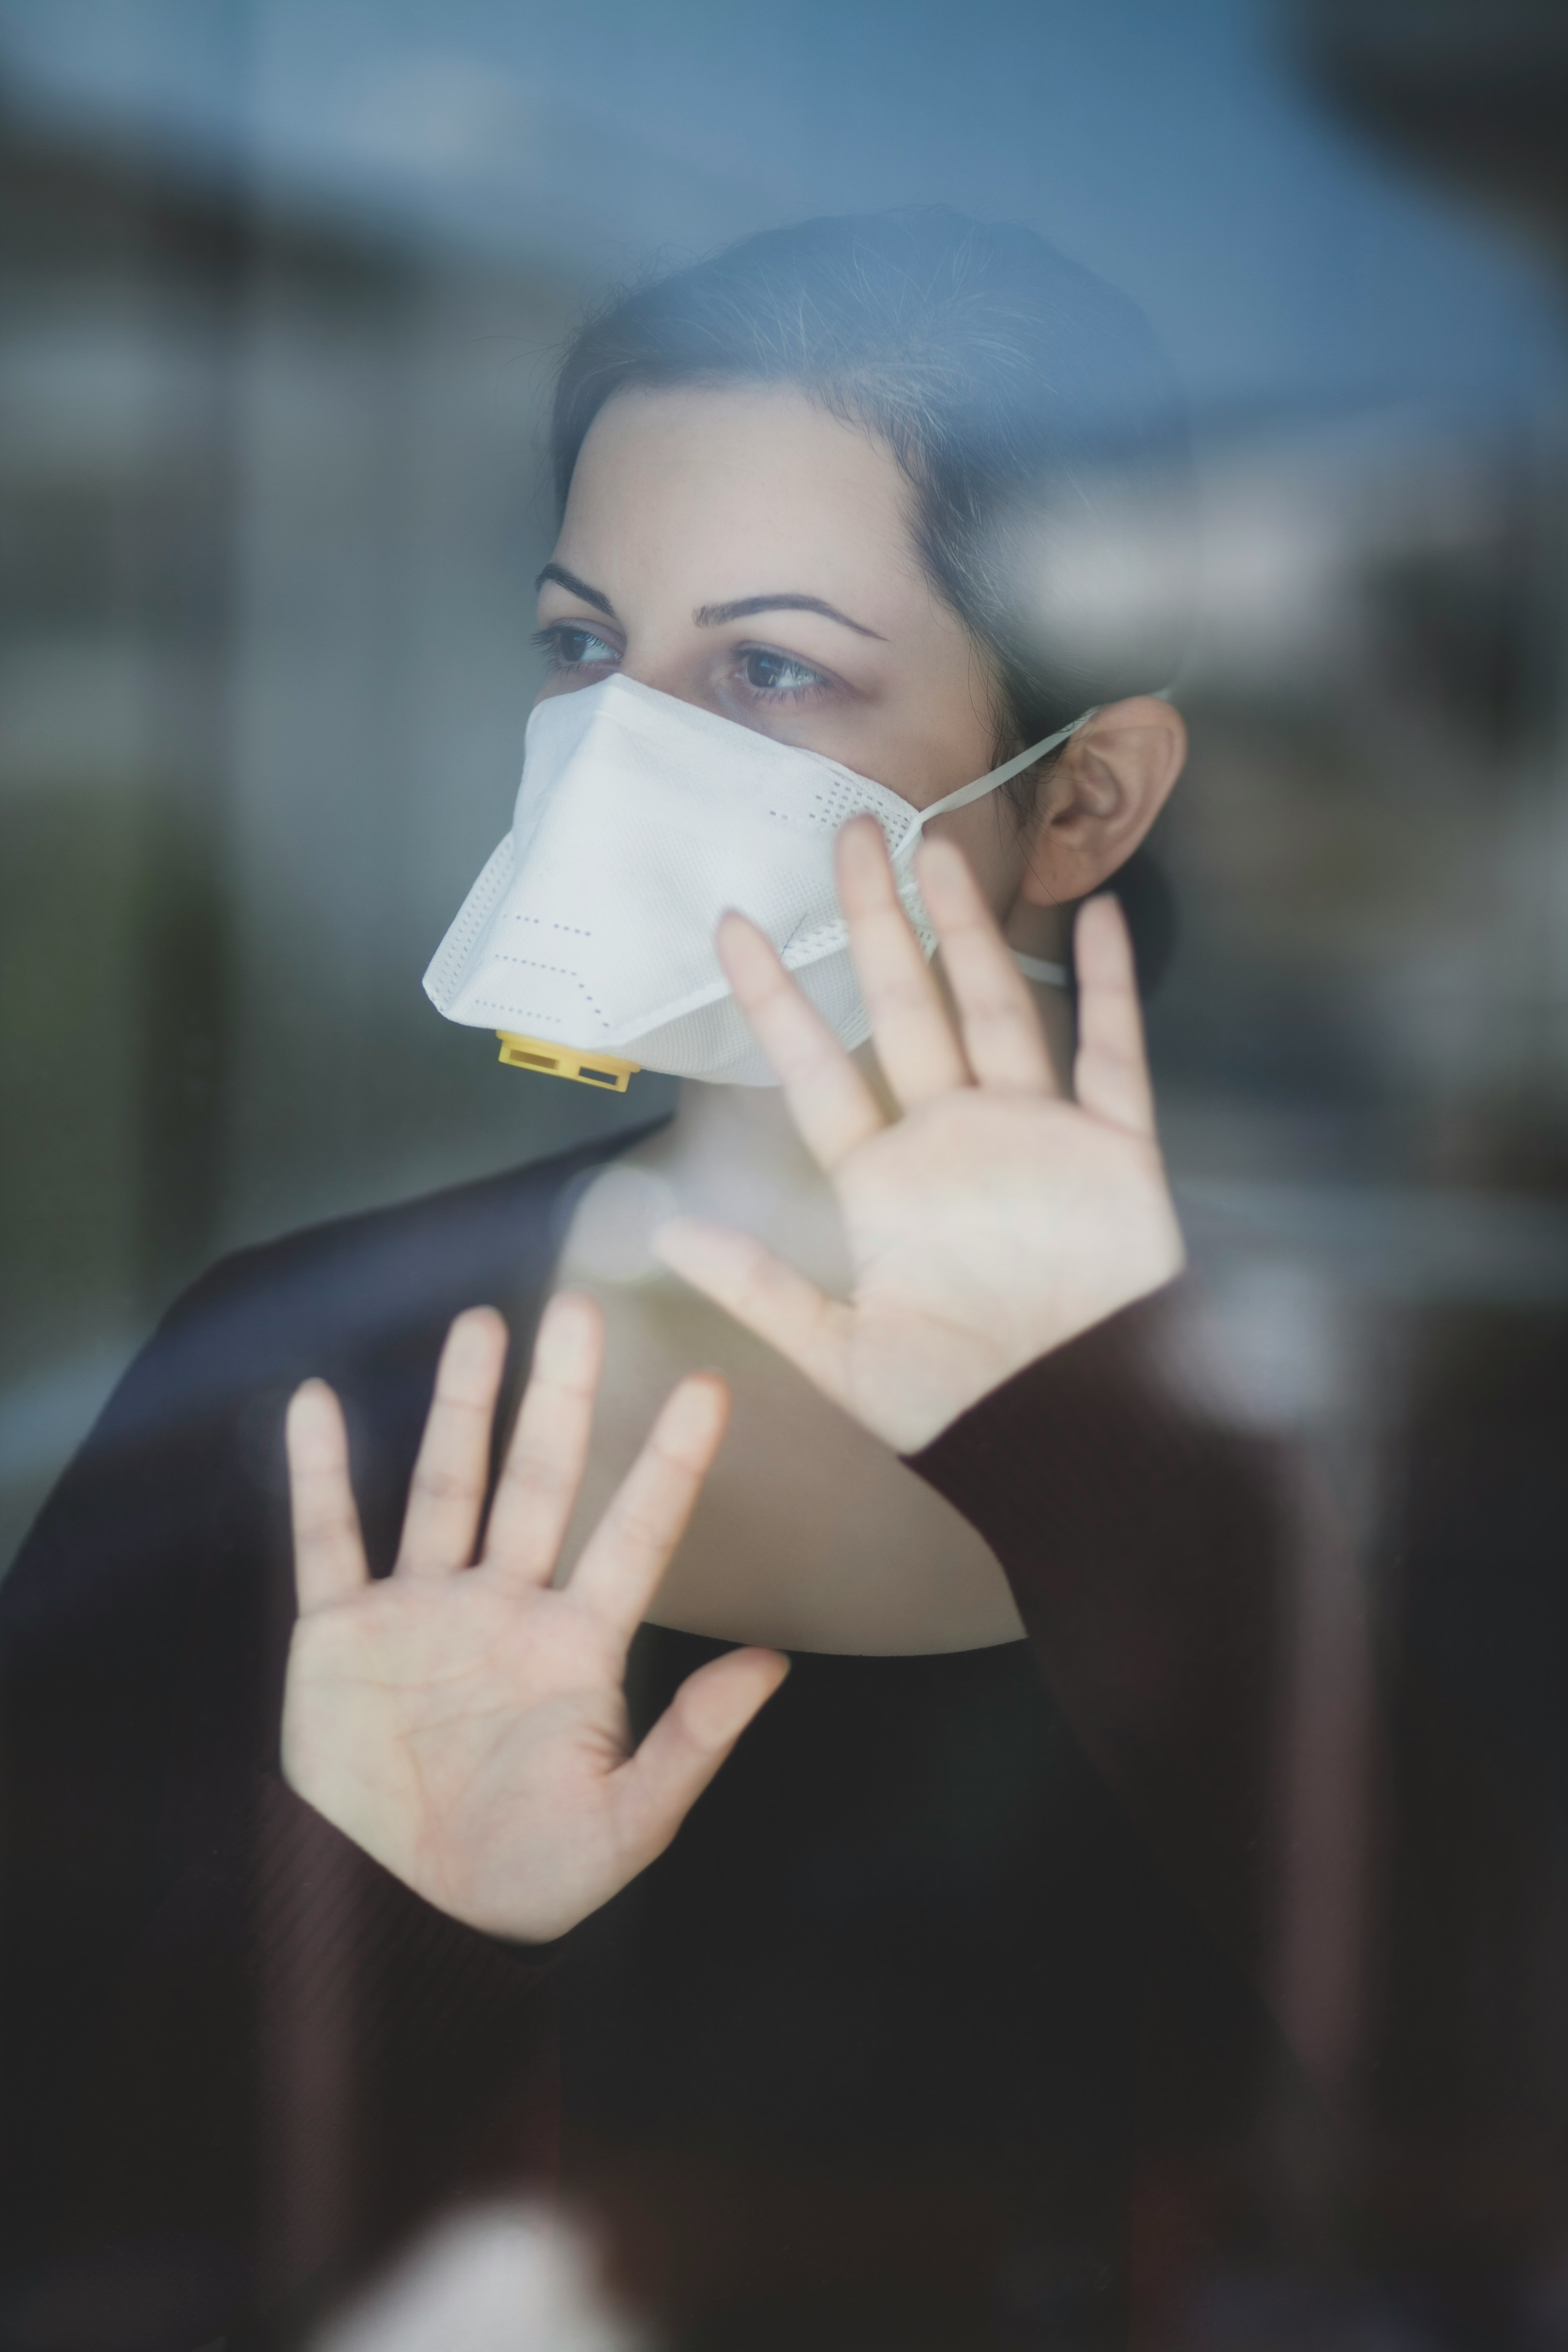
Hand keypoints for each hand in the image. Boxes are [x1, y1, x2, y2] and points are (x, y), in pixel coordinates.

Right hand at [281, 1295, 787, 1941]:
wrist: (399, 1925)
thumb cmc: (521, 1884)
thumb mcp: (623, 1828)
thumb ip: (692, 1745)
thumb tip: (773, 1664)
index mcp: (575, 1649)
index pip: (635, 1535)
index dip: (669, 1463)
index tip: (710, 1389)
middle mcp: (503, 1609)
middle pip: (540, 1480)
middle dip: (561, 1397)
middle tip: (582, 1308)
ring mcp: (421, 1612)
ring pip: (445, 1485)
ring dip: (461, 1406)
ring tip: (482, 1323)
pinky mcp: (341, 1635)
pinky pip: (327, 1538)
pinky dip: (318, 1473)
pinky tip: (315, 1402)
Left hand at [655, 820, 1184, 1453]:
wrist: (1075, 1442)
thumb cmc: (963, 1407)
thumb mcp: (843, 1356)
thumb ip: (762, 1289)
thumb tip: (666, 1232)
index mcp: (884, 1184)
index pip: (816, 1071)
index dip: (777, 1001)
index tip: (733, 926)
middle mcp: (953, 1141)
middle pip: (905, 1009)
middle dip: (875, 924)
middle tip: (848, 831)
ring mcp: (1035, 1136)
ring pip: (995, 1010)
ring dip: (969, 931)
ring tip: (936, 851)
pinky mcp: (1114, 1150)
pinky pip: (1112, 1054)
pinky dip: (1110, 988)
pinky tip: (1093, 916)